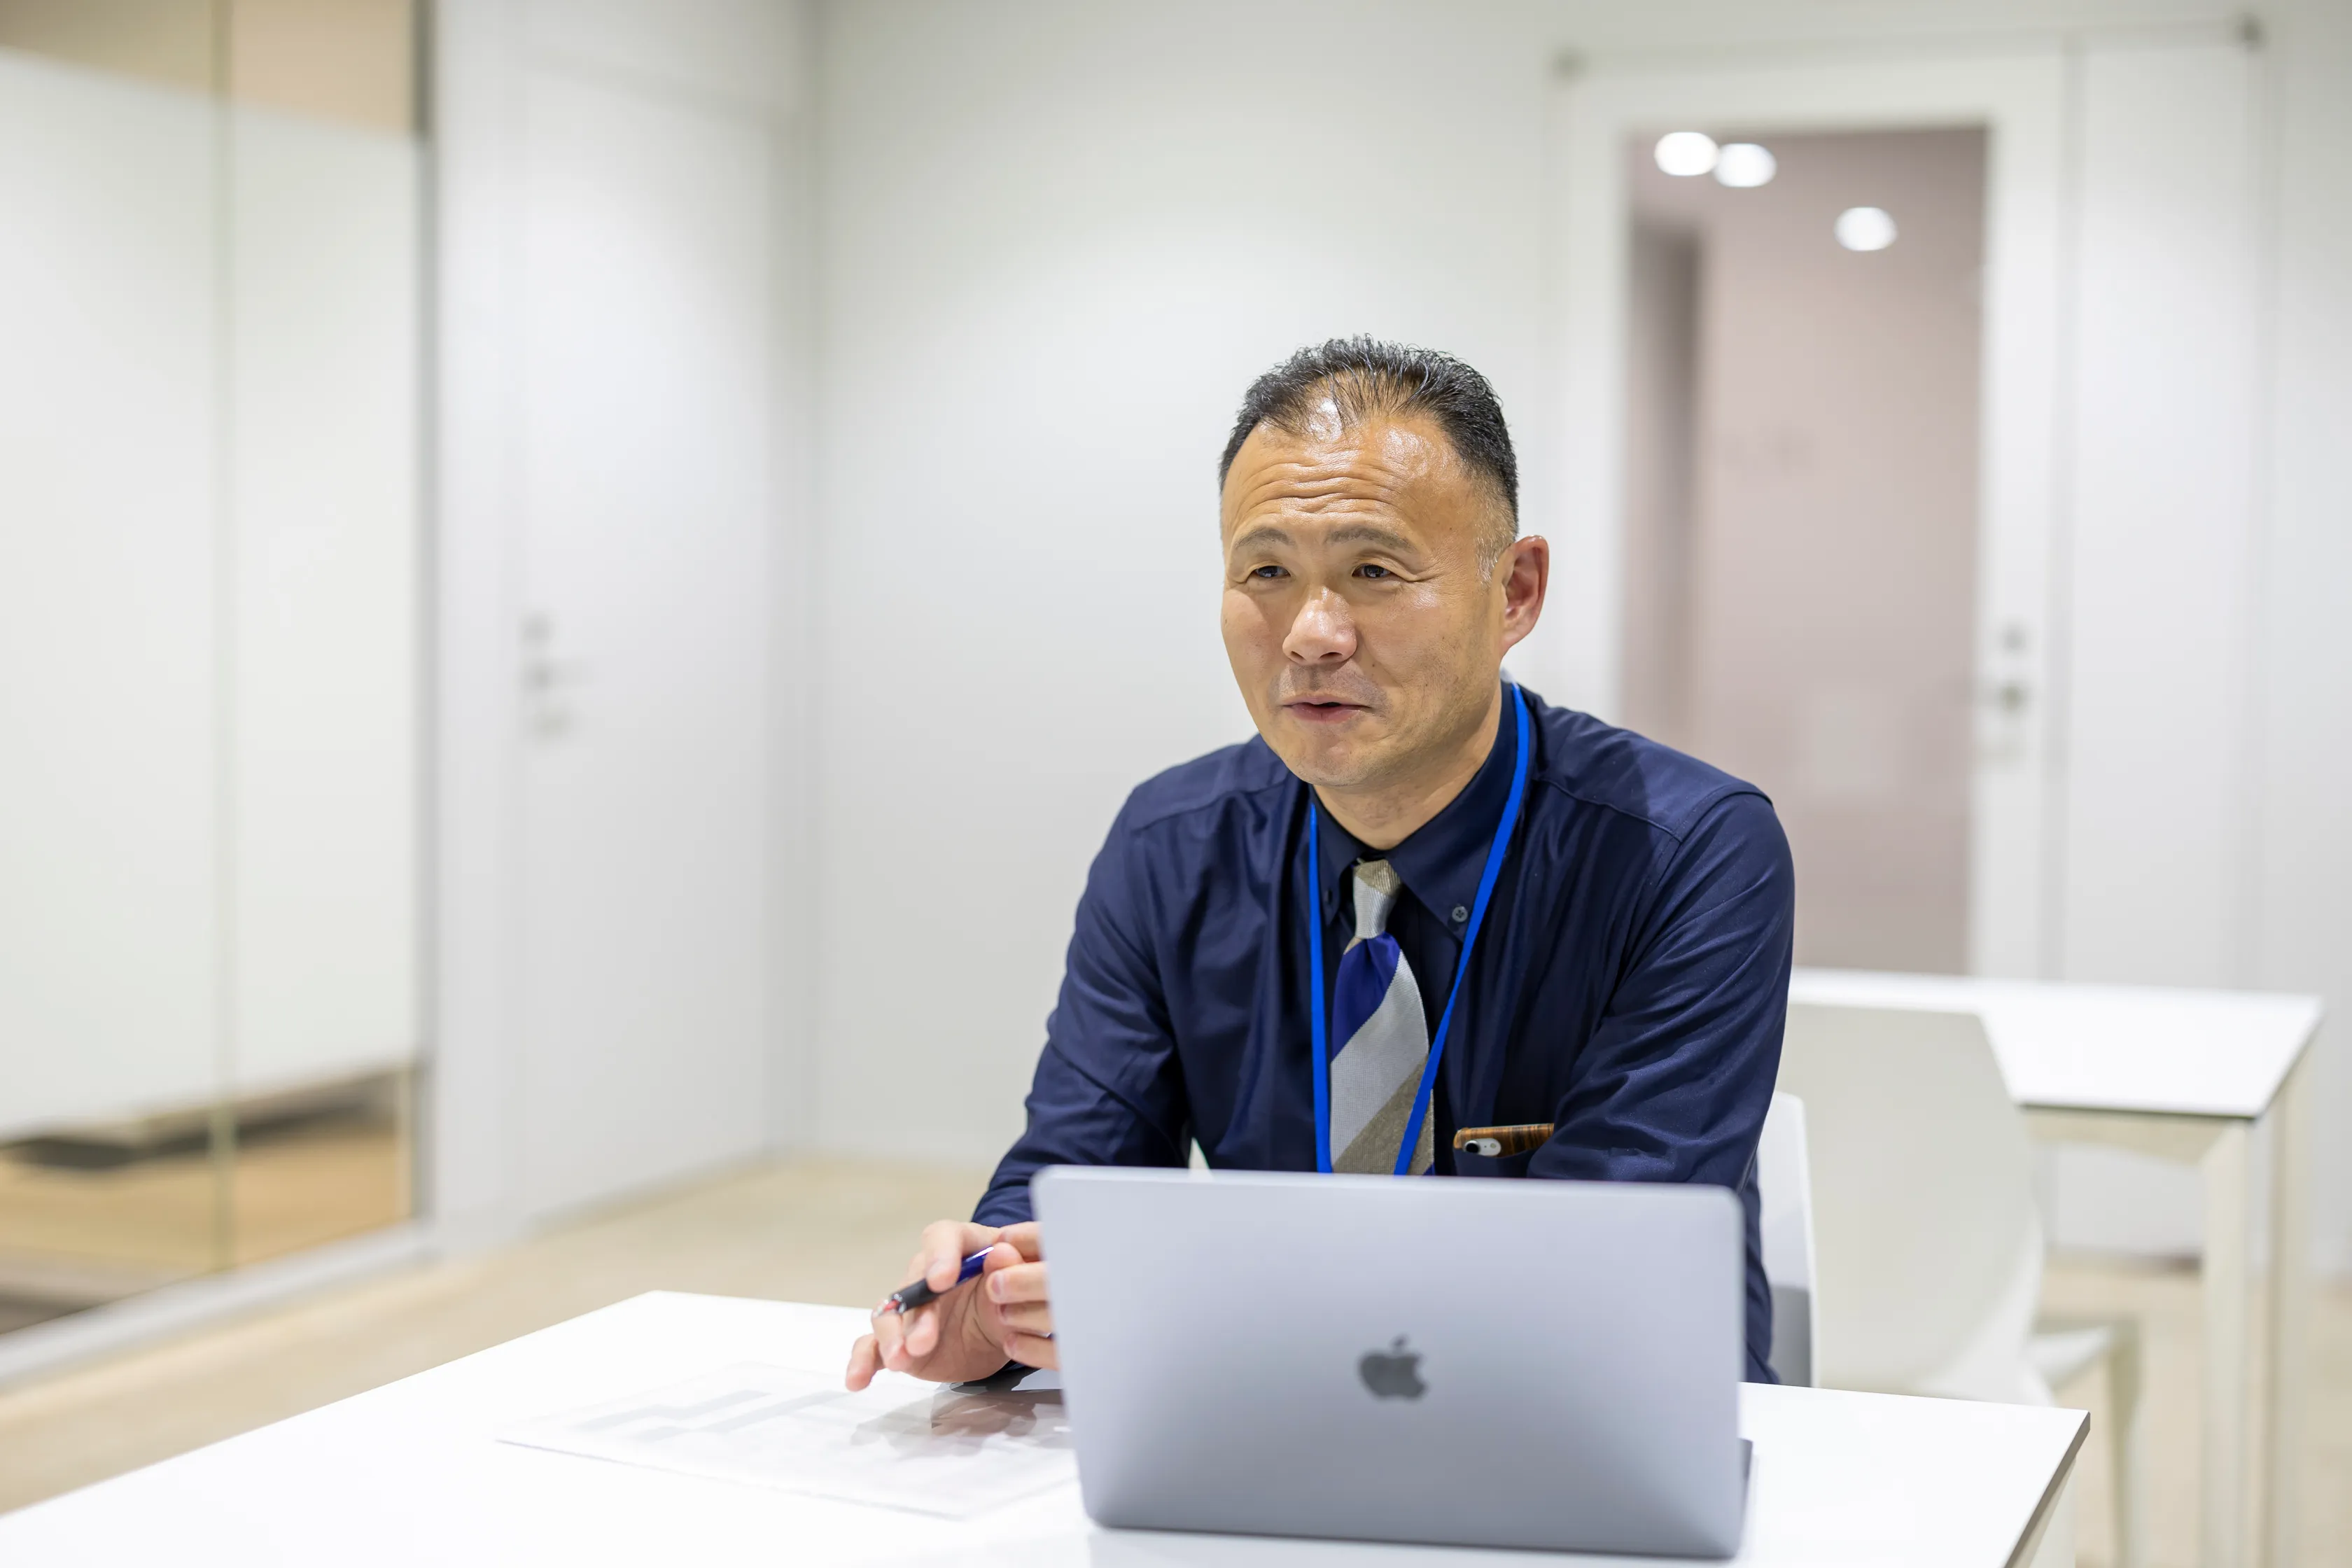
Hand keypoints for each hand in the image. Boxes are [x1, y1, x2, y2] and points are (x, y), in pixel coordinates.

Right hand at [844, 1220, 1053, 1390]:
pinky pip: (874, 1347)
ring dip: (891, 1338)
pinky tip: (857, 1379)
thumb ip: (1015, 1268)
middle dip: (917, 1314)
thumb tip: (1004, 1255)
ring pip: (889, 1315)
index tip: (943, 1279)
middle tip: (924, 1341)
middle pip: (912, 1283)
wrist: (1008, 1325)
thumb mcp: (1024, 1279)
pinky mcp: (902, 1341)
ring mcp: (912, 1309)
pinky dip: (863, 1361)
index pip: (943, 1238)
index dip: (940, 1256)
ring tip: (900, 1361)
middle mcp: (928, 1273)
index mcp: (961, 1245)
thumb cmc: (1014, 1289)